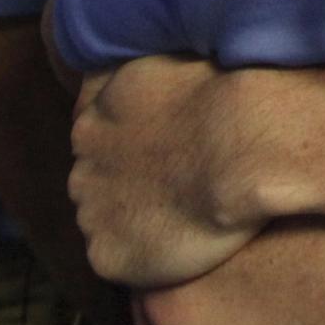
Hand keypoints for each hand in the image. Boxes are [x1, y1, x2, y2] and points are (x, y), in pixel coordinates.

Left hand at [68, 57, 268, 286]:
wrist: (243, 148)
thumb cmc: (226, 99)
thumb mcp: (175, 64)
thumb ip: (151, 83)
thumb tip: (163, 84)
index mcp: (94, 119)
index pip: (100, 141)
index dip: (134, 152)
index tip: (165, 157)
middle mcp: (82, 165)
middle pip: (95, 182)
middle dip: (126, 187)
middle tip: (174, 192)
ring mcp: (90, 212)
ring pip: (103, 223)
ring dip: (133, 223)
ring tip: (181, 222)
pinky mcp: (106, 255)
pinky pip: (118, 261)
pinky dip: (143, 259)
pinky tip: (179, 246)